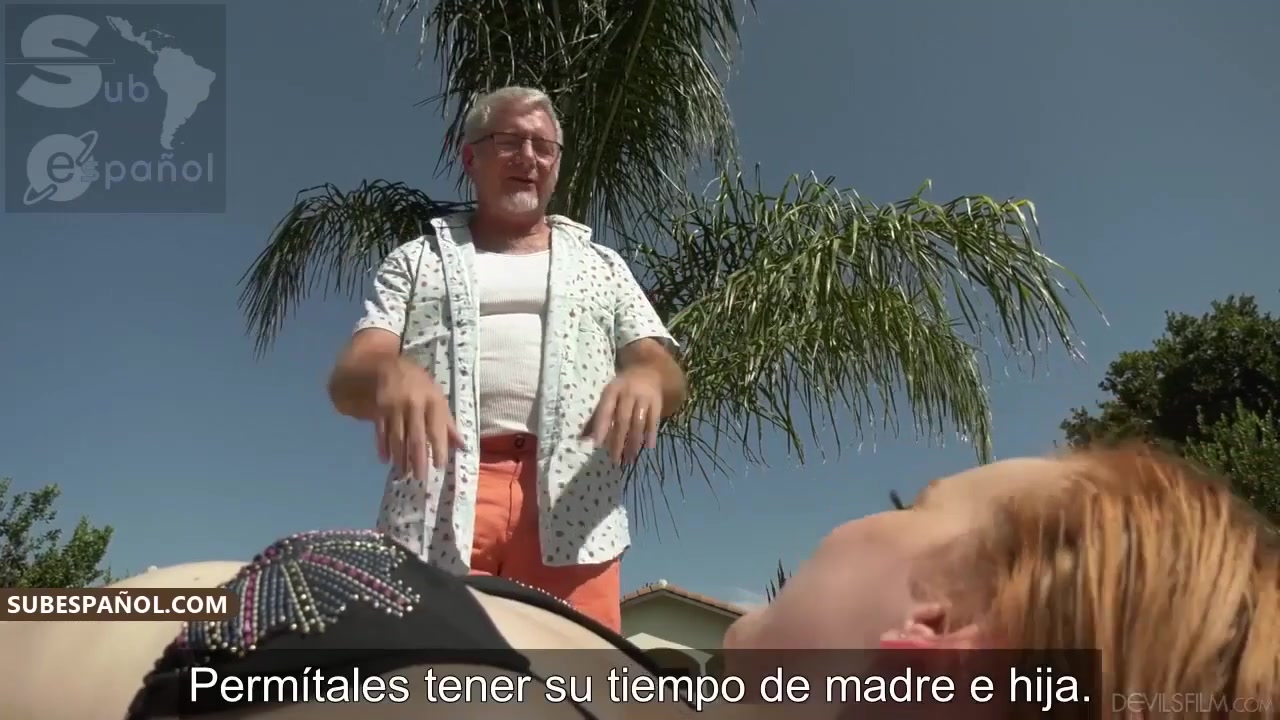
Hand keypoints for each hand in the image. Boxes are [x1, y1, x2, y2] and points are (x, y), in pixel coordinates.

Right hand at [373, 358, 463, 479]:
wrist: (389, 366)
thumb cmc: (419, 386)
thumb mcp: (437, 398)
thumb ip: (447, 423)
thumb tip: (462, 445)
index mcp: (433, 401)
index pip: (437, 429)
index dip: (439, 448)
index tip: (440, 466)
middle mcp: (414, 404)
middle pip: (416, 437)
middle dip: (418, 459)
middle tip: (420, 477)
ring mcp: (395, 406)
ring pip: (398, 437)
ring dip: (400, 457)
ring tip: (403, 473)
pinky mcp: (379, 409)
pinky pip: (381, 432)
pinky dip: (383, 446)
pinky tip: (385, 459)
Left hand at [583, 367, 662, 463]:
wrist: (647, 370)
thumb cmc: (622, 388)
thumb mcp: (608, 396)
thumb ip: (597, 417)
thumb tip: (583, 439)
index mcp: (612, 391)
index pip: (605, 410)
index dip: (601, 427)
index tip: (597, 445)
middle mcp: (628, 393)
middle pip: (622, 419)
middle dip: (618, 441)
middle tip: (615, 459)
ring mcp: (644, 397)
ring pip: (638, 422)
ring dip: (634, 442)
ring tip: (630, 458)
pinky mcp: (657, 402)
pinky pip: (653, 420)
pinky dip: (651, 434)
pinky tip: (648, 447)